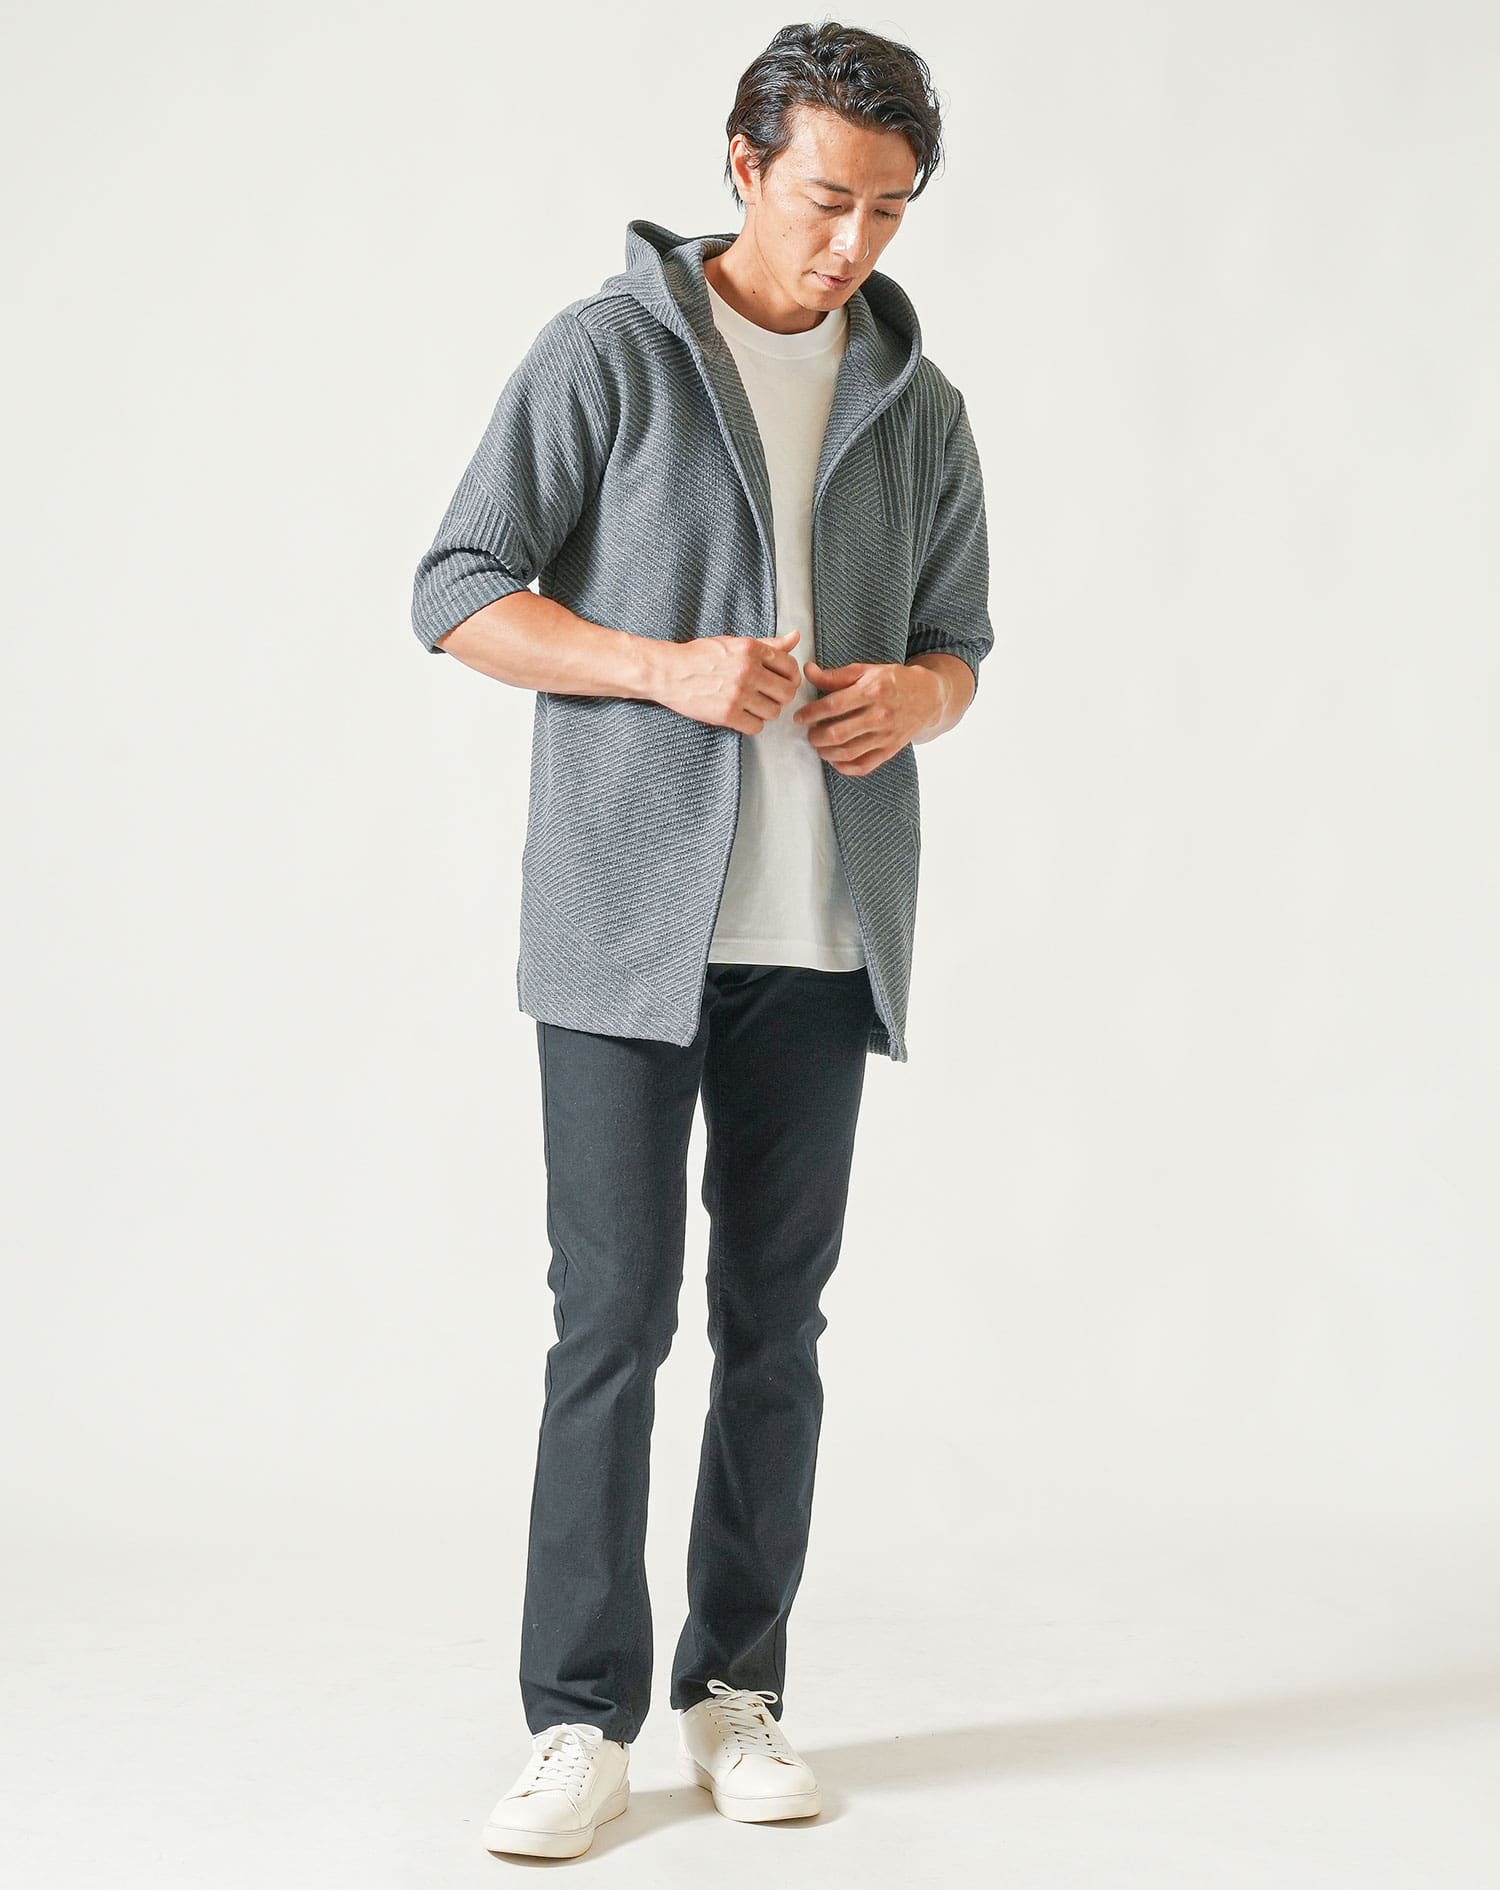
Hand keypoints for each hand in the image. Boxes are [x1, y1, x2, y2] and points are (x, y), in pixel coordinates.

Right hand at [657, 628, 803, 732]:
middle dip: (781, 697)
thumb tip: (796, 638)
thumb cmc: (701, 656)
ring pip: (773, 712)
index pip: (790, 667)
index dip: (790, 677)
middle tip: (769, 697)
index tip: (782, 681)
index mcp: (751, 649)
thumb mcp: (734, 643)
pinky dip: (752, 724)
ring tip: (753, 706)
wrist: (668, 671)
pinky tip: (742, 716)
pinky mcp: (727, 714)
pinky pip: (756, 727)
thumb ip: (768, 644)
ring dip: (766, 711)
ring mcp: (737, 694)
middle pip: (787, 692)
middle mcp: (747, 670)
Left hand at [793, 657, 945, 774]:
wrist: (928, 697)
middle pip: (837, 733)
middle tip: (809, 734)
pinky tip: (835, 759)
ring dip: (826, 752)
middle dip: (815, 736)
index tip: (799, 717)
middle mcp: (879, 715)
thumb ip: (835, 676)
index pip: (832, 706)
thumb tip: (808, 671)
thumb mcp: (866, 671)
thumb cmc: (894, 681)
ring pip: (847, 753)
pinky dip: (845, 767)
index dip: (810, 713)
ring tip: (819, 746)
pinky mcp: (890, 750)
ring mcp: (886, 735)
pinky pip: (863, 766)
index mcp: (872, 690)